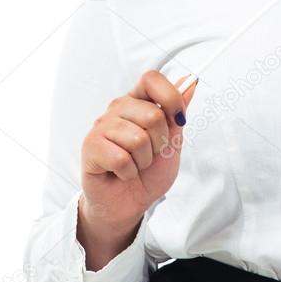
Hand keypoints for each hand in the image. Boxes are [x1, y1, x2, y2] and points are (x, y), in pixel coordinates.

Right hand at [79, 70, 196, 234]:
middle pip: (152, 114)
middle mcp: (118, 108)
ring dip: (144, 160)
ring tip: (136, 164)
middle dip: (160, 142)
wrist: (130, 202)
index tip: (179, 119)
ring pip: (138, 139)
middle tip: (151, 154)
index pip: (151, 79)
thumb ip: (178, 113)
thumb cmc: (150, 171)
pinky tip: (122, 173)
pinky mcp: (89, 146)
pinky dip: (129, 172)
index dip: (170, 96)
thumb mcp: (173, 141)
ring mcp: (101, 126)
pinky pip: (120, 158)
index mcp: (138, 101)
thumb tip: (191, 82)